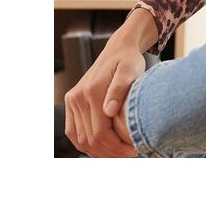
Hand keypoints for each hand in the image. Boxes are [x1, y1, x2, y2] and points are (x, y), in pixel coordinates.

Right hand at [63, 41, 146, 157]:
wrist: (118, 49)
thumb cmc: (129, 60)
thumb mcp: (130, 70)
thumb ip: (120, 90)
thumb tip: (109, 111)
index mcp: (92, 91)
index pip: (100, 132)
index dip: (116, 148)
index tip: (134, 151)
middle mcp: (78, 97)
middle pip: (90, 139)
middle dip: (110, 153)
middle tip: (129, 156)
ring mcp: (72, 100)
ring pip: (80, 139)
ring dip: (98, 152)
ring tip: (118, 155)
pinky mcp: (71, 102)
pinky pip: (73, 131)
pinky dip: (85, 144)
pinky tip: (102, 149)